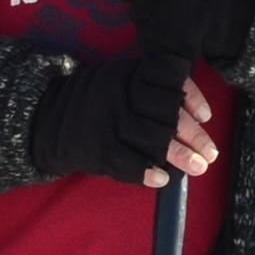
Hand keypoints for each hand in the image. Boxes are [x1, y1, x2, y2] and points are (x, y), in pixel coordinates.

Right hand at [30, 50, 214, 187]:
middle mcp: (120, 96)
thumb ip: (149, 86)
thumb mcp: (116, 80)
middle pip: (165, 114)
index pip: (167, 80)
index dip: (190, 97)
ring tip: (198, 167)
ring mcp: (107, 123)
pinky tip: (163, 179)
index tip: (205, 116)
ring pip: (152, 138)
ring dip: (179, 155)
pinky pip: (127, 162)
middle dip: (193, 135)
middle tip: (210, 153)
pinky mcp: (96, 148)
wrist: (43, 120)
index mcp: (127, 75)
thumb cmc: (92, 102)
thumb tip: (194, 111)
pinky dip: (146, 172)